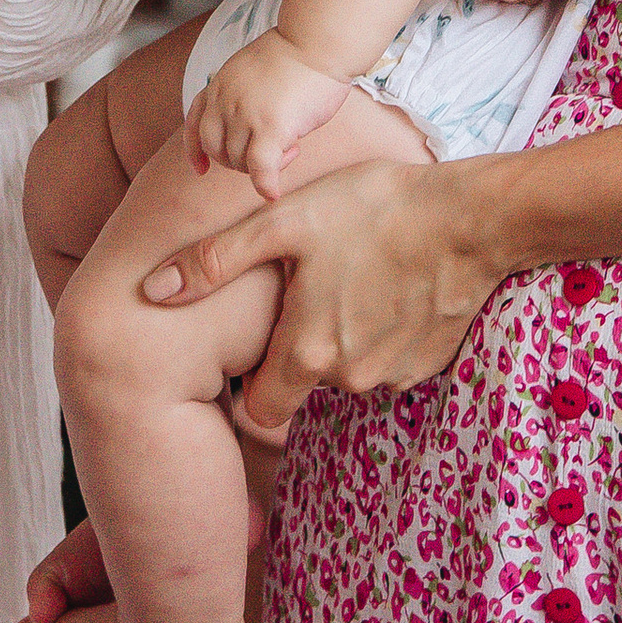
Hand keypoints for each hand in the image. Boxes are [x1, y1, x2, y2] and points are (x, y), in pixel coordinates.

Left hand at [141, 152, 517, 435]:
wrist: (471, 218)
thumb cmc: (372, 210)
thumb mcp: (285, 223)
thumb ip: (215, 262)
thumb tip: (150, 292)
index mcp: (308, 351)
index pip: (260, 413)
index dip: (252, 385)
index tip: (258, 346)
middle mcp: (351, 378)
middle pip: (307, 386)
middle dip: (301, 350)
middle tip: (311, 290)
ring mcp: (396, 376)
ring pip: (350, 374)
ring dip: (345, 339)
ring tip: (353, 278)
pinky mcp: (431, 365)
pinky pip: (389, 362)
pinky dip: (383, 334)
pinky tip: (389, 285)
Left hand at [186, 27, 350, 198]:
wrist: (317, 40)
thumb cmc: (296, 53)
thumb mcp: (250, 67)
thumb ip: (239, 92)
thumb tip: (245, 122)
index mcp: (219, 83)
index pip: (193, 122)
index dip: (194, 150)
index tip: (200, 168)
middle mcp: (225, 99)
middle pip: (215, 148)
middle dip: (236, 160)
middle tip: (268, 153)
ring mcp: (245, 114)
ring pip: (238, 162)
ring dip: (262, 165)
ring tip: (290, 147)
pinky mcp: (271, 127)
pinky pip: (260, 170)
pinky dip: (265, 185)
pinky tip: (273, 192)